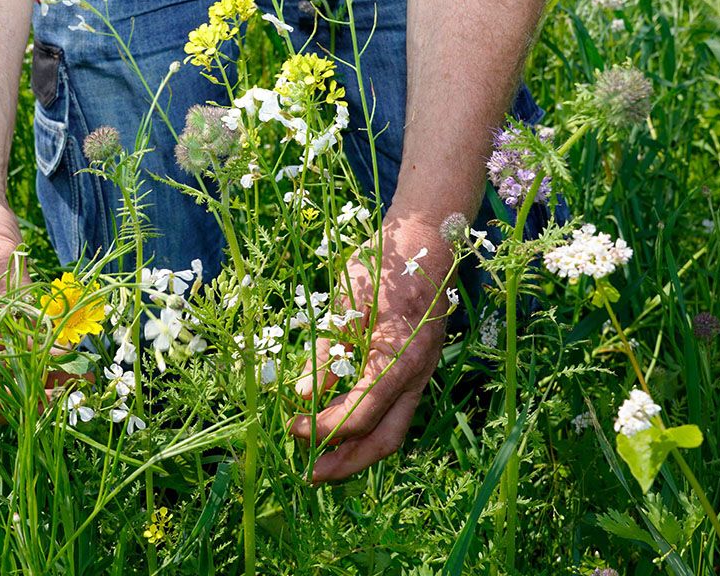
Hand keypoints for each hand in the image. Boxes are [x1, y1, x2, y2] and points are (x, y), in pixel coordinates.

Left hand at [291, 215, 452, 481]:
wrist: (427, 245)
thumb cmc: (384, 267)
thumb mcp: (346, 305)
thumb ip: (328, 353)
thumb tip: (305, 397)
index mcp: (399, 356)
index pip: (361, 411)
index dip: (324, 429)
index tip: (292, 428)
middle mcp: (416, 374)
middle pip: (385, 438)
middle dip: (347, 463)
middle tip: (309, 474)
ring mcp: (420, 375)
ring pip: (392, 430)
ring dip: (356, 451)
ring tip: (320, 462)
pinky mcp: (415, 372)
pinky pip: (393, 411)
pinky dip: (366, 427)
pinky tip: (339, 431)